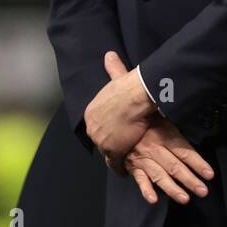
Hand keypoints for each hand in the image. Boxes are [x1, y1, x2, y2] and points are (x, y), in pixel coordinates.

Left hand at [84, 51, 156, 174]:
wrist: (134, 97)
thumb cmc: (127, 86)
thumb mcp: (116, 76)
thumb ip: (112, 67)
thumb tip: (109, 54)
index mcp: (91, 112)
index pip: (97, 124)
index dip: (106, 128)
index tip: (113, 131)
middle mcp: (92, 127)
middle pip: (100, 139)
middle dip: (107, 142)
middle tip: (118, 145)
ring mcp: (101, 140)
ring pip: (106, 152)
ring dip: (113, 157)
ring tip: (120, 162)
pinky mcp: (113, 151)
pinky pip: (114, 164)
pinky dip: (118, 169)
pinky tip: (123, 172)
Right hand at [124, 116, 214, 204]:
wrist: (122, 122)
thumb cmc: (149, 123)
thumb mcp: (166, 121)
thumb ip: (179, 134)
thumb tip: (199, 136)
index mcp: (166, 136)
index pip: (185, 152)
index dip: (198, 164)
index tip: (209, 174)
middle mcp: (155, 148)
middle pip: (175, 166)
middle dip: (190, 180)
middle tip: (203, 191)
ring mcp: (144, 159)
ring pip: (160, 175)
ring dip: (172, 188)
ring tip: (184, 199)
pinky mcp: (133, 167)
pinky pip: (140, 179)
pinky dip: (146, 190)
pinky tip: (153, 199)